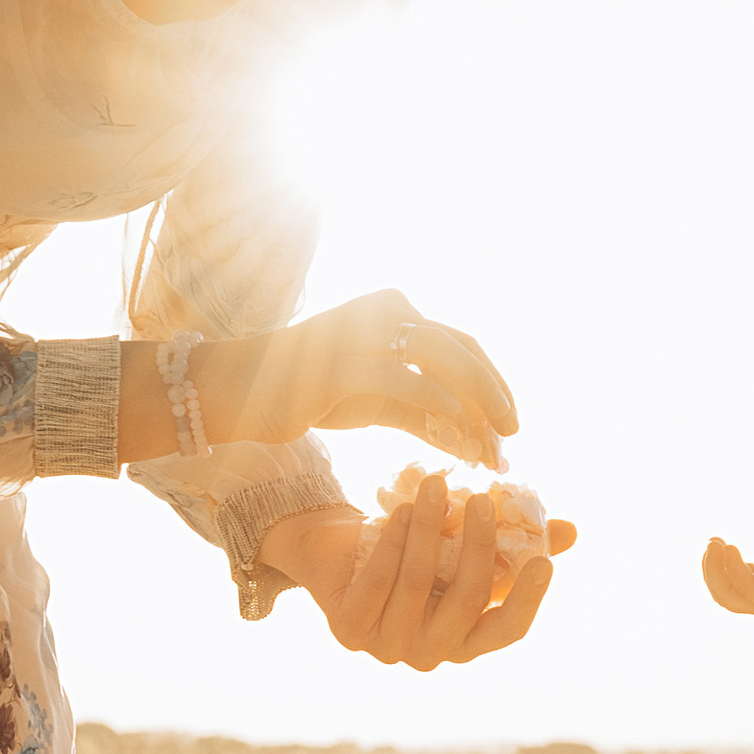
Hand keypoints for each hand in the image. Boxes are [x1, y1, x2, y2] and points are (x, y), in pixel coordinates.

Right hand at [195, 291, 516, 467]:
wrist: (240, 391)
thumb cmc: (311, 393)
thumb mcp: (378, 402)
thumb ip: (424, 414)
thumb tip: (474, 443)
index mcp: (395, 310)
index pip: (463, 344)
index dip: (494, 384)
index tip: (511, 423)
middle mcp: (385, 311)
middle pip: (461, 349)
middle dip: (494, 396)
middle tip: (513, 435)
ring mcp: (363, 332)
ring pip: (440, 360)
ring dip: (473, 404)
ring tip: (490, 444)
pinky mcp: (341, 363)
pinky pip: (402, 381)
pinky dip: (435, 404)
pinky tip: (456, 430)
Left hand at [256, 486, 575, 670]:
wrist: (338, 549)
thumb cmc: (413, 549)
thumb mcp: (463, 543)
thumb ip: (516, 542)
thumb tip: (571, 531)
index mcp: (465, 641)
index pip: (507, 631)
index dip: (527, 598)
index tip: (542, 560)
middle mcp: (430, 654)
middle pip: (465, 601)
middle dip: (477, 546)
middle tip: (482, 501)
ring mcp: (387, 647)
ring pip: (419, 584)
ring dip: (429, 528)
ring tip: (434, 484)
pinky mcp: (349, 631)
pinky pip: (380, 580)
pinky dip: (394, 540)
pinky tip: (403, 507)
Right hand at [700, 499, 753, 642]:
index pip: (731, 579)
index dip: (718, 561)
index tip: (715, 539)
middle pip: (722, 593)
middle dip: (709, 570)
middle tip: (712, 543)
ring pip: (727, 596)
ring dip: (713, 573)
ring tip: (714, 546)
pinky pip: (746, 587)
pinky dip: (733, 569)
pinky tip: (731, 548)